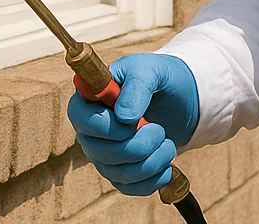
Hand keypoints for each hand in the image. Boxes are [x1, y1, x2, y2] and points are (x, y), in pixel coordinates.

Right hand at [66, 53, 199, 195]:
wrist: (177, 97)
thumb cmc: (156, 78)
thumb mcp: (149, 70)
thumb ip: (137, 86)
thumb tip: (125, 117)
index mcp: (89, 100)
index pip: (81, 120)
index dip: (108, 127)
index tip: (134, 122)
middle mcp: (90, 131)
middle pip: (101, 153)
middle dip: (138, 146)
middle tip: (160, 130)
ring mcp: (103, 155)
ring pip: (118, 174)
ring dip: (151, 161)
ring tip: (167, 143)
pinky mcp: (120, 173)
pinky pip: (130, 188)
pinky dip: (153, 179)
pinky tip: (167, 164)